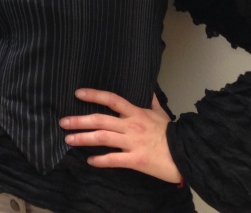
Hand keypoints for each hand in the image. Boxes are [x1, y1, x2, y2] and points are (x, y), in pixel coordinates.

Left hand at [59, 88, 181, 183]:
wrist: (186, 154)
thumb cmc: (172, 134)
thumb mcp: (161, 114)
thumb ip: (152, 101)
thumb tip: (148, 89)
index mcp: (136, 113)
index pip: (112, 99)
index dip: (94, 95)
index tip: (78, 93)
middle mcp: (131, 126)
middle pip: (101, 119)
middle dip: (80, 120)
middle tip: (63, 122)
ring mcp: (132, 143)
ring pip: (103, 138)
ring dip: (84, 138)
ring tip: (68, 139)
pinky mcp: (135, 160)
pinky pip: (114, 159)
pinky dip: (100, 160)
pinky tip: (89, 161)